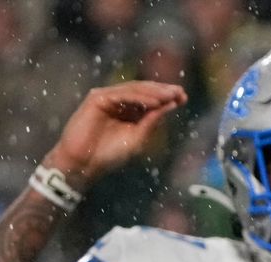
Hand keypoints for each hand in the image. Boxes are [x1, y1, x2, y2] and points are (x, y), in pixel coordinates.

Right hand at [42, 82, 186, 187]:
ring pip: (133, 90)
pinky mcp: (97, 98)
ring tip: (170, 96)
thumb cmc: (110, 154)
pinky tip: (154, 102)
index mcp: (130, 111)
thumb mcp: (138, 137)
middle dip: (163, 91)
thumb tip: (171, 105)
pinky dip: (139, 97)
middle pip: (143, 91)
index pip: (150, 99)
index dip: (167, 97)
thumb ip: (152, 121)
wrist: (85, 163)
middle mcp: (119, 102)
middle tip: (180, 92)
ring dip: (153, 92)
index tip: (184, 97)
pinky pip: (121, 94)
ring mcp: (107, 98)